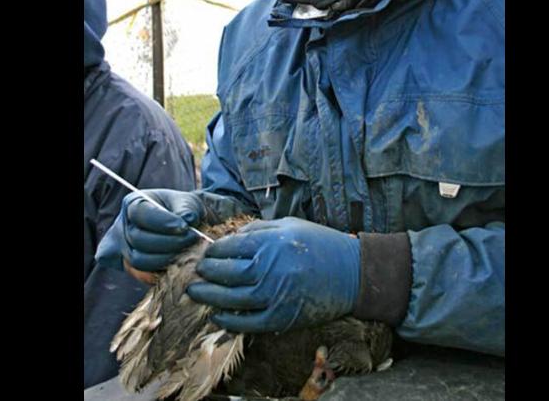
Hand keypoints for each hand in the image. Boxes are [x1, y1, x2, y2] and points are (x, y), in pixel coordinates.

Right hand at [95, 189, 203, 272]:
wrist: (182, 226)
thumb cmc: (182, 210)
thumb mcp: (187, 201)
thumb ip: (187, 207)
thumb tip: (188, 218)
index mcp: (132, 204)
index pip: (140, 213)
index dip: (162, 221)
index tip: (184, 226)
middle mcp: (123, 227)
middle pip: (138, 239)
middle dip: (168, 242)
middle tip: (192, 239)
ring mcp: (124, 249)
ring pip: (139, 260)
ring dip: (166, 258)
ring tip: (189, 252)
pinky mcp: (131, 268)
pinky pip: (142, 276)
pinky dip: (160, 273)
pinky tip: (179, 265)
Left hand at [187, 217, 359, 332]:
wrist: (352, 273)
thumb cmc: (320, 244)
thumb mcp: (290, 225)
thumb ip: (258, 229)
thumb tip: (230, 237)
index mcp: (273, 242)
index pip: (231, 247)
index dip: (213, 250)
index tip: (206, 252)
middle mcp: (272, 269)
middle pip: (227, 273)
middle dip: (207, 272)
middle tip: (196, 272)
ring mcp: (277, 295)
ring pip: (233, 299)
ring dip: (210, 297)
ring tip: (196, 292)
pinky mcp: (283, 317)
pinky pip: (249, 323)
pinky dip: (230, 321)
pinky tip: (217, 315)